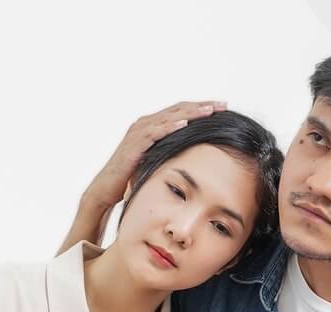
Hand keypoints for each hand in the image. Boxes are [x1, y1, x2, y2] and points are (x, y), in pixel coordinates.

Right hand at [83, 101, 227, 209]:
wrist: (107, 188)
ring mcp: (138, 132)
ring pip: (169, 117)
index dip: (201, 108)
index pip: (180, 111)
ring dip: (191, 113)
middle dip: (202, 106)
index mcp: (151, 126)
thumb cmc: (131, 176)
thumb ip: (170, 152)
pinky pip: (154, 132)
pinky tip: (184, 124)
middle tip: (223, 105)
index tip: (222, 108)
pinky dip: (169, 127)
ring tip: (209, 111)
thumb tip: (193, 156)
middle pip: (178, 109)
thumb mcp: (155, 160)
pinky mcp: (134, 144)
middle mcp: (144, 124)